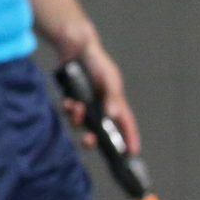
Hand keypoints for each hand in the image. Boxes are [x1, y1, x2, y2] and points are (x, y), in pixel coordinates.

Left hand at [70, 36, 140, 153]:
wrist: (73, 45)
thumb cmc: (95, 59)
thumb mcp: (107, 76)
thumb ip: (112, 96)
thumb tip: (113, 115)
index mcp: (115, 100)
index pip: (126, 123)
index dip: (130, 138)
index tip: (132, 153)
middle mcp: (102, 104)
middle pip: (101, 131)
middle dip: (94, 139)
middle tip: (88, 140)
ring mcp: (88, 103)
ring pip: (83, 123)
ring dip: (78, 120)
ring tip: (75, 107)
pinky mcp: (73, 98)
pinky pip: (70, 113)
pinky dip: (68, 110)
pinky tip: (67, 101)